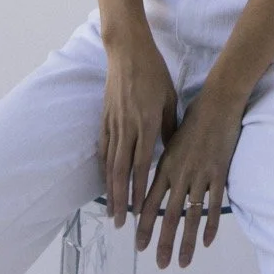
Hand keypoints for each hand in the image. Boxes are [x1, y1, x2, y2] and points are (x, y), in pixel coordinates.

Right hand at [98, 35, 177, 228]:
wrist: (128, 51)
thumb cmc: (154, 72)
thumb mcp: (169, 98)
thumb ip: (169, 126)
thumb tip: (171, 150)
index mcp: (145, 123)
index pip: (141, 164)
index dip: (138, 190)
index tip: (138, 211)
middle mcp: (127, 127)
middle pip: (120, 171)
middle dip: (119, 199)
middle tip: (118, 222)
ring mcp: (113, 123)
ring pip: (109, 163)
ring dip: (108, 189)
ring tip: (110, 209)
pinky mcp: (105, 117)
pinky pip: (102, 148)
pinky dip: (102, 167)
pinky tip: (103, 180)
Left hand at [135, 87, 246, 269]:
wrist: (218, 103)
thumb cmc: (194, 117)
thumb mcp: (171, 138)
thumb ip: (166, 162)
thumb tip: (157, 180)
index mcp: (165, 165)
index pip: (148, 202)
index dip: (143, 226)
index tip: (138, 245)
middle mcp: (180, 174)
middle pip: (169, 216)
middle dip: (163, 242)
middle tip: (159, 264)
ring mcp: (200, 175)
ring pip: (191, 216)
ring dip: (186, 242)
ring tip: (183, 262)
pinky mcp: (219, 174)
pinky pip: (214, 205)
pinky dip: (210, 225)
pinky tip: (207, 242)